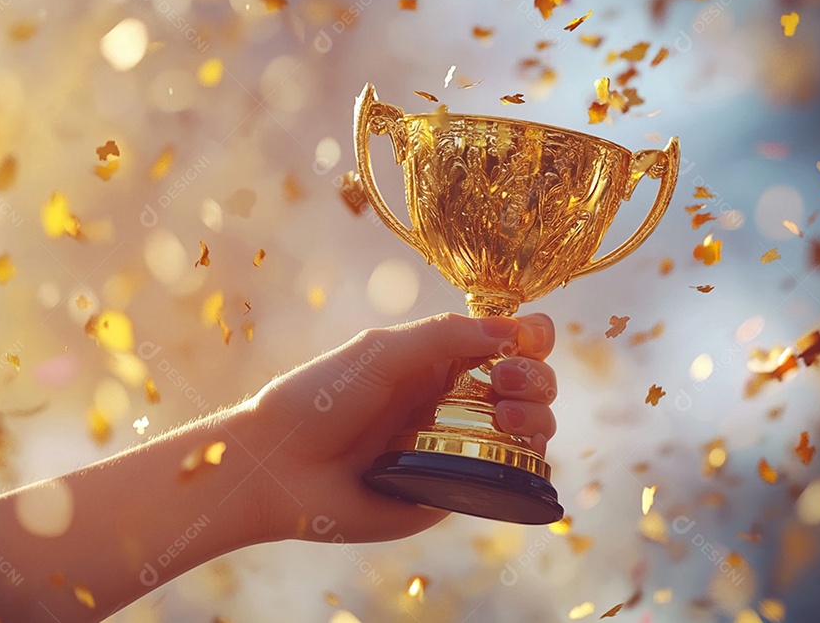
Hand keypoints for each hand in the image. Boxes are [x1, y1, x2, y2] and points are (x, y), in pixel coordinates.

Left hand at [247, 312, 558, 543]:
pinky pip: (509, 478)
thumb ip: (444, 337)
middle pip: (529, 381)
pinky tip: (521, 450)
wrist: (281, 468)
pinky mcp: (456, 491)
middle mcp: (457, 401)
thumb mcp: (381, 352)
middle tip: (506, 380)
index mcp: (440, 360)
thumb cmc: (321, 399)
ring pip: (530, 427)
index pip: (506, 340)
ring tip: (508, 417)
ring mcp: (460, 446)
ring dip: (538, 415)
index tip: (528, 340)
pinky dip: (531, 462)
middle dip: (535, 375)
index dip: (530, 335)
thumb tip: (514, 330)